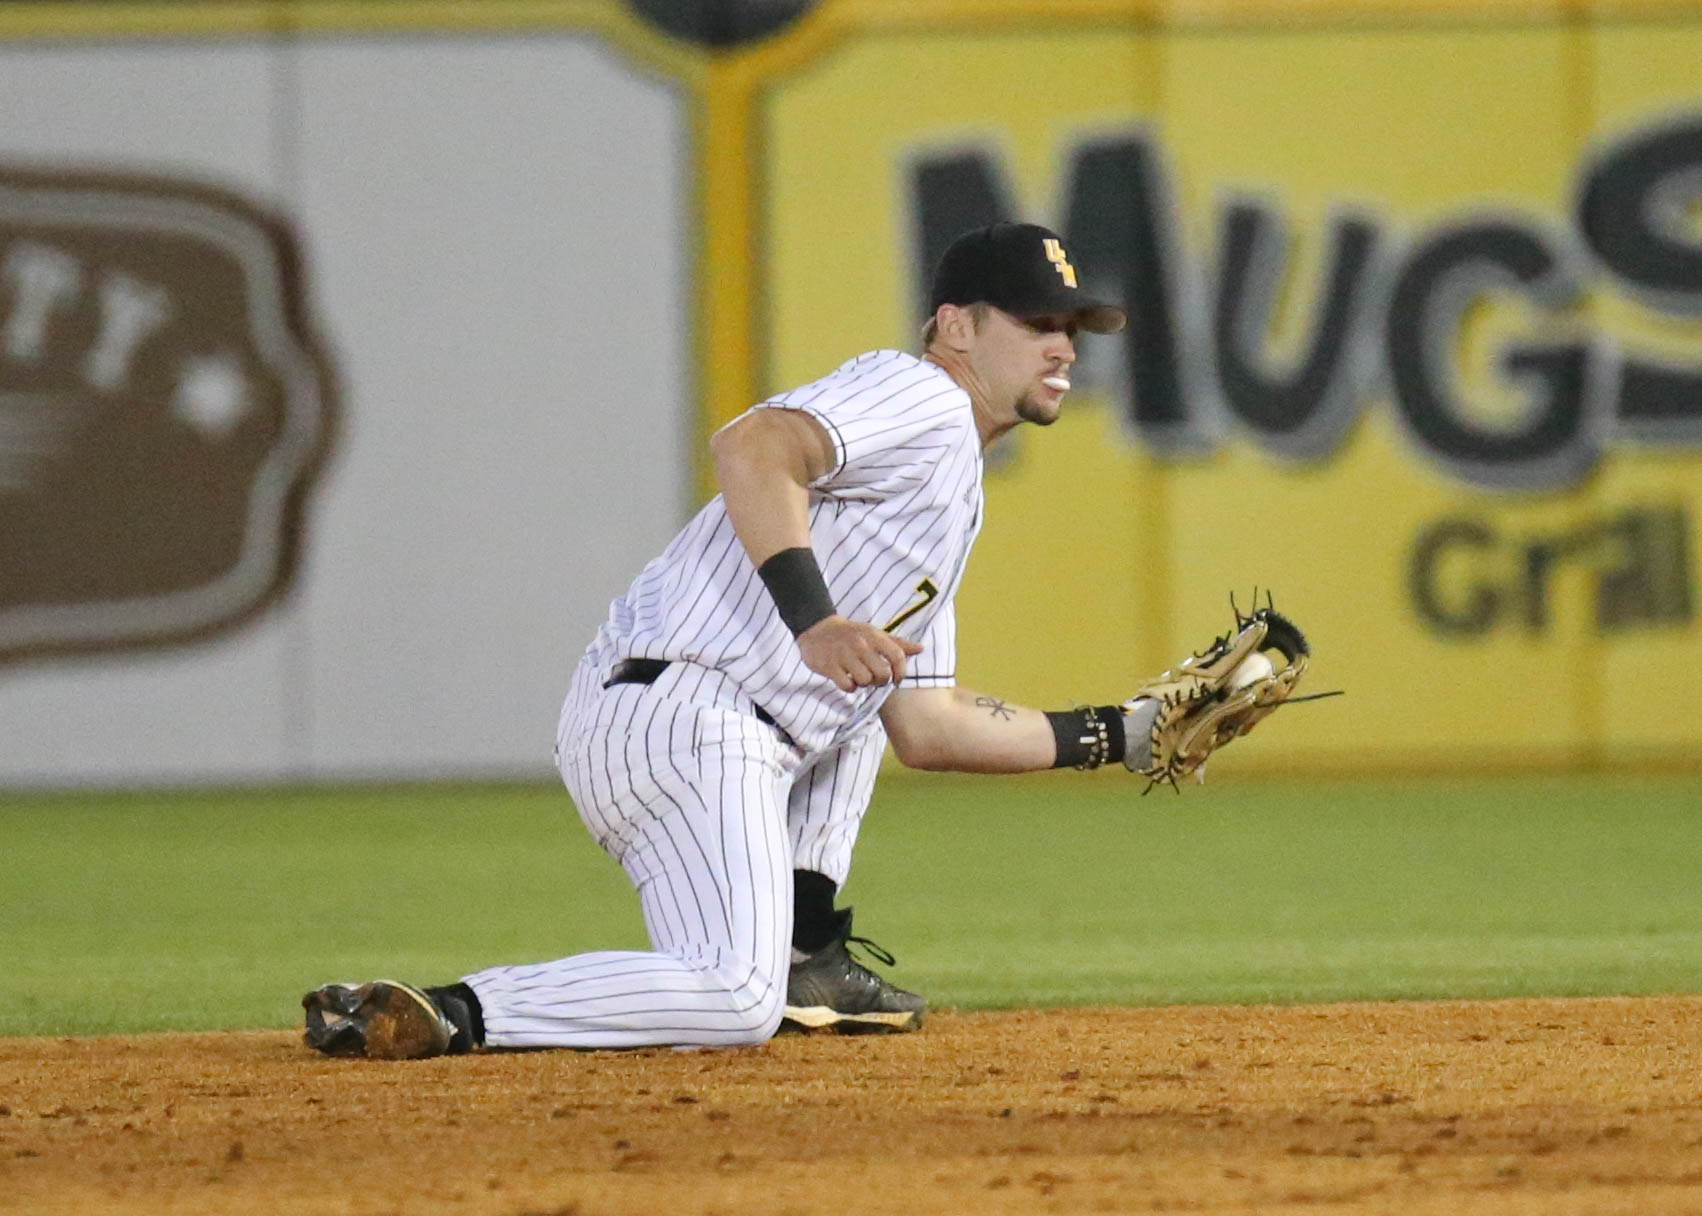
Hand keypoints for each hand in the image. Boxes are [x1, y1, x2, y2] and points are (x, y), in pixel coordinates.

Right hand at [797, 616, 924, 691]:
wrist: (817, 628)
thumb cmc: (852, 634)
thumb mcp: (875, 634)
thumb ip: (897, 644)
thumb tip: (921, 648)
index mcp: (874, 636)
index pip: (897, 655)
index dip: (901, 671)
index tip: (897, 679)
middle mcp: (860, 645)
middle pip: (882, 674)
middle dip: (880, 681)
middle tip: (874, 678)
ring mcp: (844, 655)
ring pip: (865, 681)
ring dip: (863, 684)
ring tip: (858, 676)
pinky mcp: (829, 666)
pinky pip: (847, 686)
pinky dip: (849, 687)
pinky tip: (846, 679)